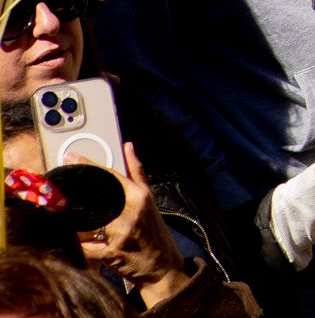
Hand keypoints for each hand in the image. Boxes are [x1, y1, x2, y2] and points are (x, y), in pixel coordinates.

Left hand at [78, 143, 190, 302]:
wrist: (161, 265)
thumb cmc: (152, 230)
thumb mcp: (148, 199)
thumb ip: (137, 172)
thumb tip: (127, 146)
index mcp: (140, 196)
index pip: (110, 176)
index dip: (88, 165)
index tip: (70, 157)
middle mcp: (131, 213)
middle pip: (93, 198)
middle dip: (72, 194)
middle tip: (57, 188)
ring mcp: (121, 234)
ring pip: (84, 223)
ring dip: (71, 221)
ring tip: (62, 216)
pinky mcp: (111, 254)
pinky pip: (84, 247)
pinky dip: (75, 243)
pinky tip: (69, 239)